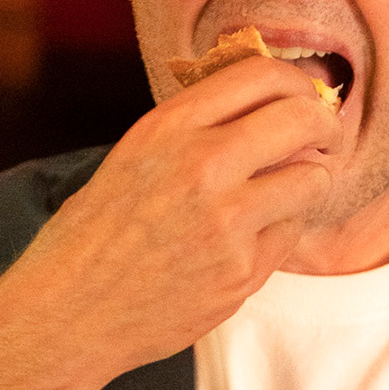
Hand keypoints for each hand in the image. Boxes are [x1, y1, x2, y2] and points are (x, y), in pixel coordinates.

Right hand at [0, 56, 338, 389]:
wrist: (66, 314)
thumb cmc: (92, 236)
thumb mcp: (131, 158)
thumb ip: (191, 130)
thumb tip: (263, 105)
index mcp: (167, 128)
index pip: (262, 75)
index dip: (298, 82)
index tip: (305, 96)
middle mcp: (201, 166)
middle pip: (302, 118)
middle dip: (322, 124)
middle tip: (320, 137)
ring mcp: (226, 223)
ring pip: (312, 179)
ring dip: (309, 179)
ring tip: (287, 190)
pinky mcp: (241, 272)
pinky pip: (291, 234)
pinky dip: (282, 230)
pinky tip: (251, 238)